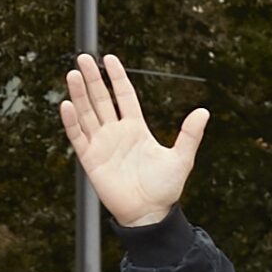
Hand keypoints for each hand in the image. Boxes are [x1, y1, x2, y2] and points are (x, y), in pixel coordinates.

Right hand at [58, 52, 207, 229]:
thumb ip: (190, 135)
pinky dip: (72, 121)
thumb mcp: (182, 158)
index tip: (110, 59)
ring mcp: (101, 144)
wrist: (150, 213)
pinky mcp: (90, 158)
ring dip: (79, 93)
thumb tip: (204, 111)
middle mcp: (116, 133)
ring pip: (87, 113)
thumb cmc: (166, 188)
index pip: (124, 97)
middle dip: (93, 79)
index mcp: (137, 129)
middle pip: (102, 100)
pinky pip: (77, 136)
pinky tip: (68, 104)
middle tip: (84, 57)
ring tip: (73, 73)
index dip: (117, 78)